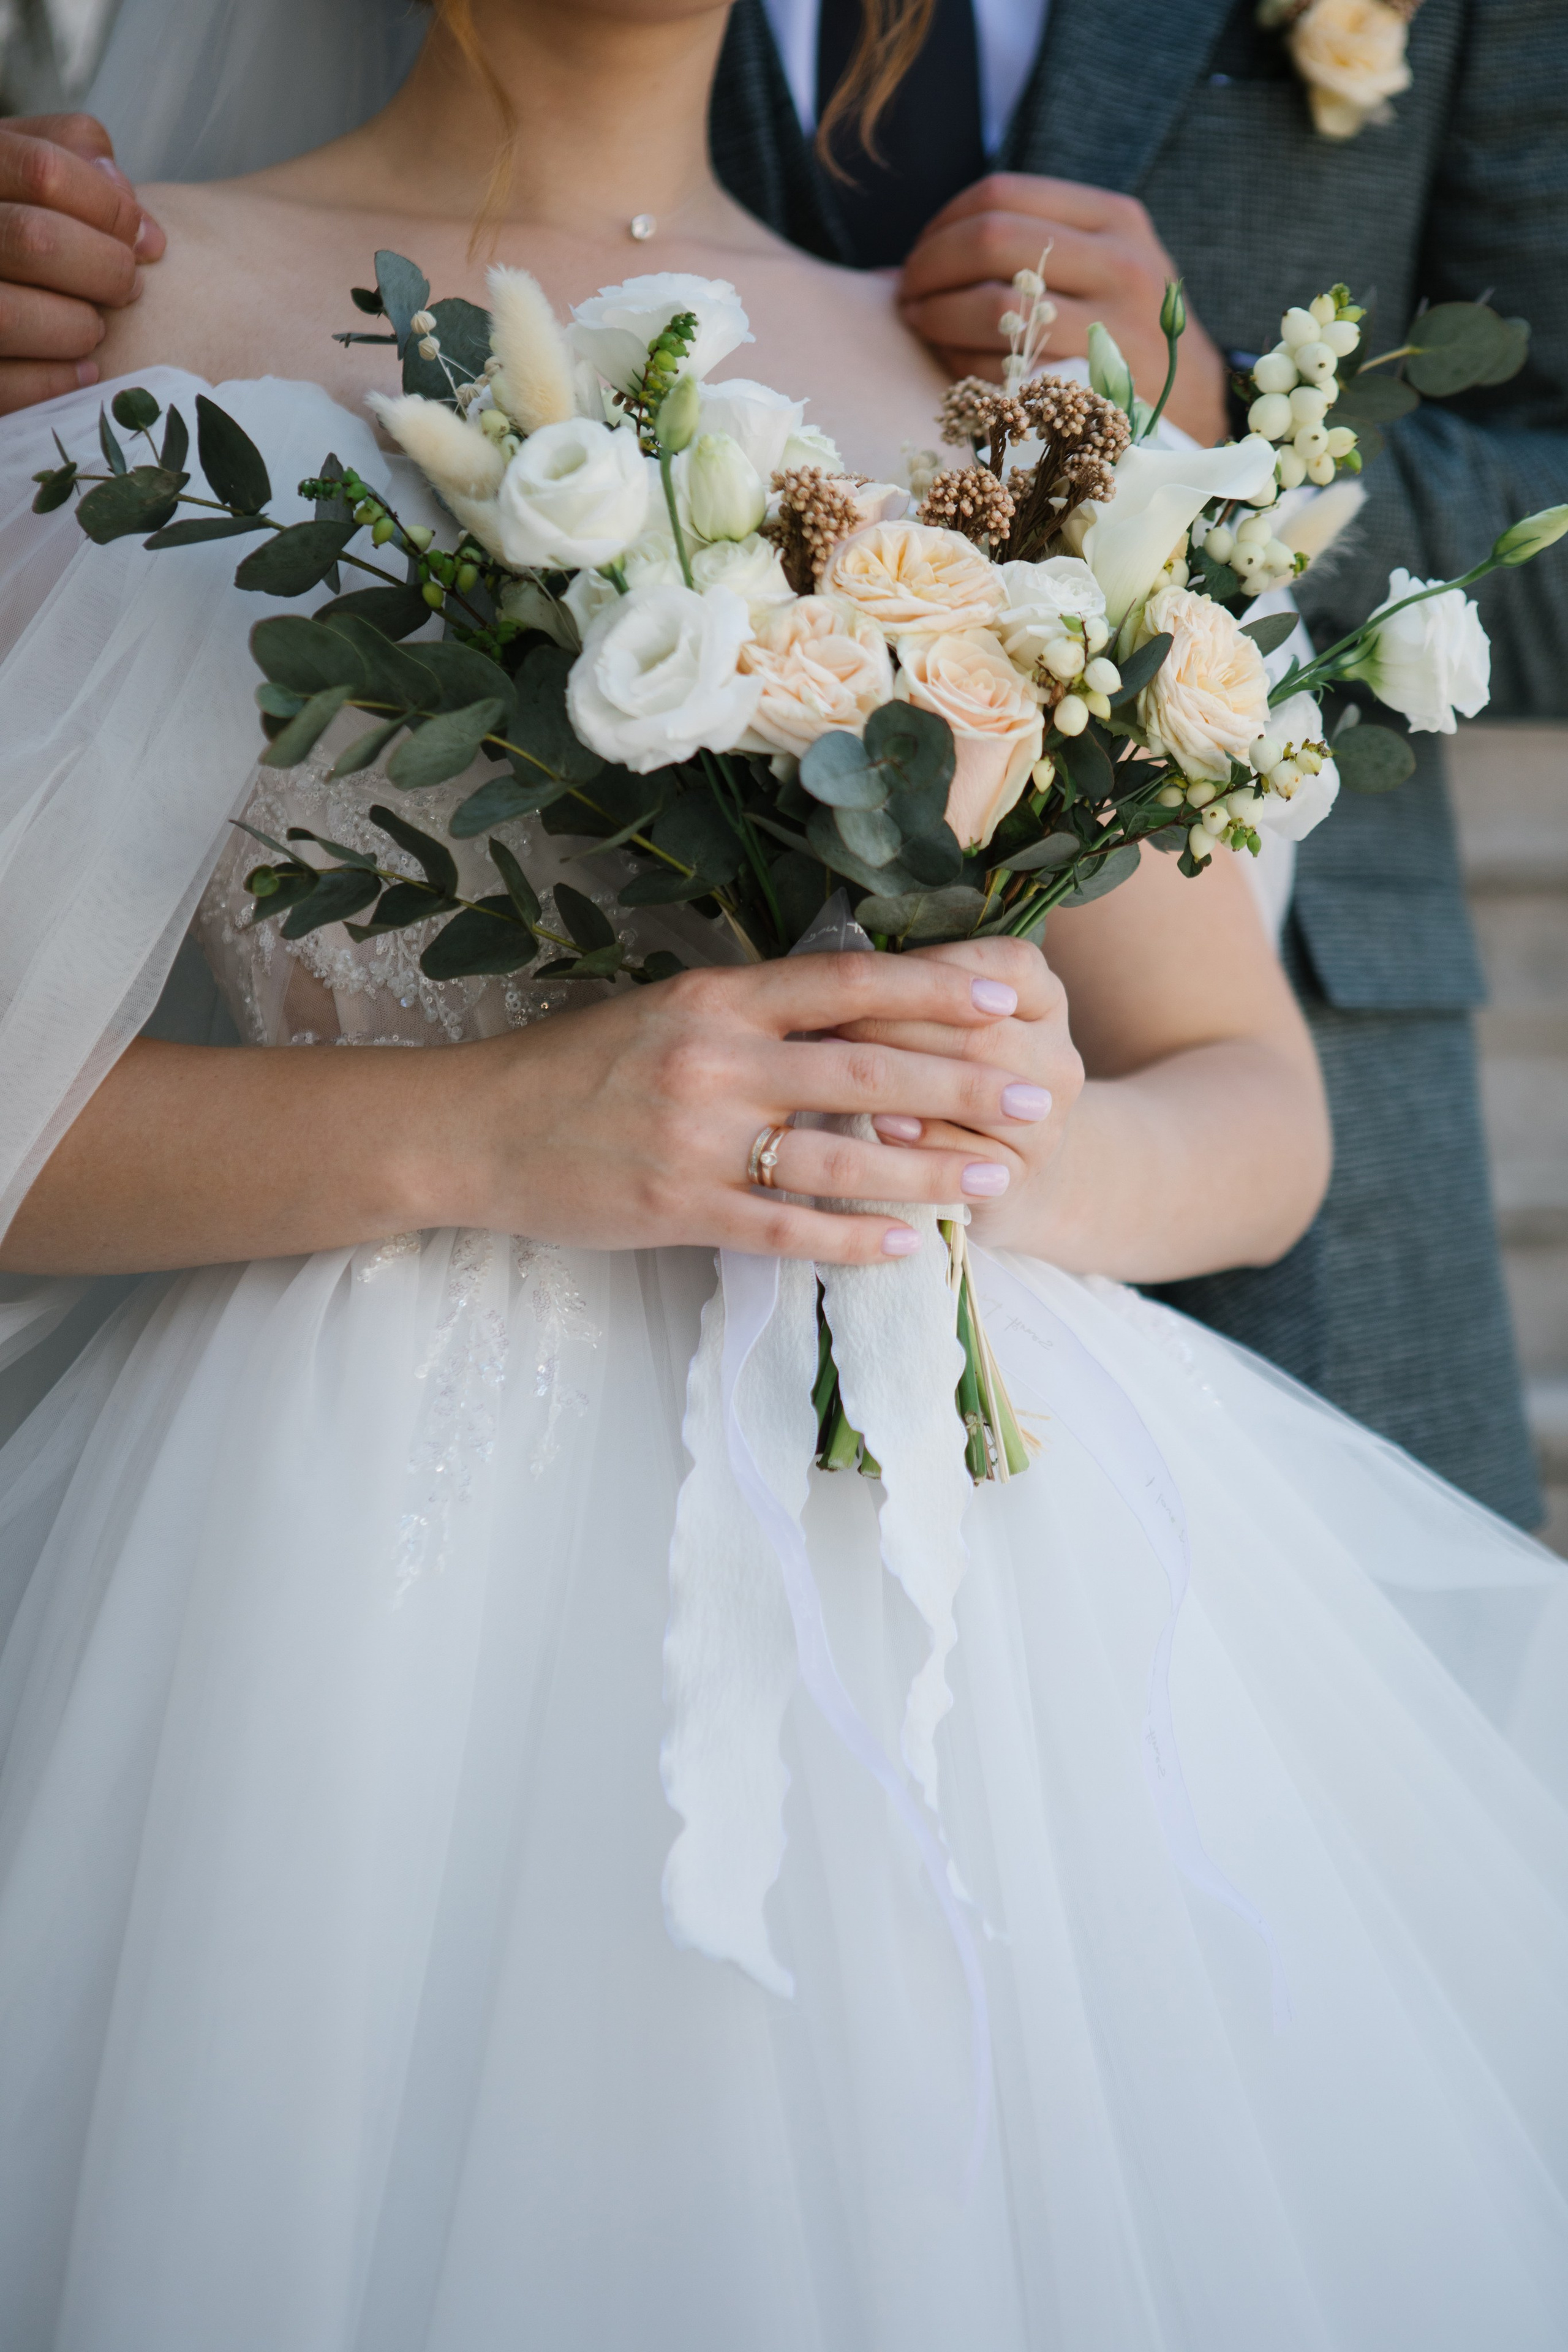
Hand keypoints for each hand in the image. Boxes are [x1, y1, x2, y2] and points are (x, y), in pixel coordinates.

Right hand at [0, 114, 165, 415]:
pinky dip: (55, 381)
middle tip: (129, 287)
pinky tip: (84, 373)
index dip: (111, 208)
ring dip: (76, 327)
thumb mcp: (23, 159)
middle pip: (36, 240)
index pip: (45, 171)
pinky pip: (3, 385)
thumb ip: (71, 153)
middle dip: (104, 270)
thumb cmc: (12, 211)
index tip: (146, 239)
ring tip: (96, 328)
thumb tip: (134, 212)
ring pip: (8, 316)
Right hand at [453, 950, 1059, 1263]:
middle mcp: (715, 1060)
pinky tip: (907, 1246)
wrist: (472, 1132)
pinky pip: (786, 1230)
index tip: (1007, 991)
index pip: (847, 982)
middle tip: (1042, 1095)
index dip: (934, 985)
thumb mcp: (665, 1010)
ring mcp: (698, 1140)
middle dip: (966, 1084)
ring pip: (841, 1158)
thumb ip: (753, 1012)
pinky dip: (853, 1240)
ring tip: (1000, 1177)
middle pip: (867, 1071)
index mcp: (715, 998)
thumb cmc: (574, 1068)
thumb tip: (852, 1010)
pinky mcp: (678, 1209)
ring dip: (930, 1171)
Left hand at [833, 936, 1084, 1253]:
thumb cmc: (945, 1072)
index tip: (864, 971)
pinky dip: (921, 1138)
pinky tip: (877, 1123)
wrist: (991, 1167)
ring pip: (981, 1091)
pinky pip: (969, 1156)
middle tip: (826, 1020)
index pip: (1004, 965)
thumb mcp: (944, 1021)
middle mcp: (1058, 1057)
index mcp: (1044, 999)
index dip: (933, 968)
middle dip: (897, 1024)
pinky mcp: (1021, 1174)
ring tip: (839, 1068)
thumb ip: (916, 992)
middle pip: (983, 1031)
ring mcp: (1045, 1121)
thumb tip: (850, 970)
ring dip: (905, 1077)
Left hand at [897, 173, 1227, 446]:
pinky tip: (950, 367)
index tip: (919, 255)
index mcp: (1114, 219)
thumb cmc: (1127, 335)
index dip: (941, 224)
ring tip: (919, 326)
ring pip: (994, 305)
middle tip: (905, 295)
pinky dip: (960, 365)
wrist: (1196, 409)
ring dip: (935, 317)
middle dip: (928, 267)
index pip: (1001, 196)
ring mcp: (1112, 326)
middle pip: (990, 241)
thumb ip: (1036, 244)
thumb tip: (921, 253)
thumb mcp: (1105, 266)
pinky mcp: (1096, 386)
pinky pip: (1004, 369)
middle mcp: (1120, 262)